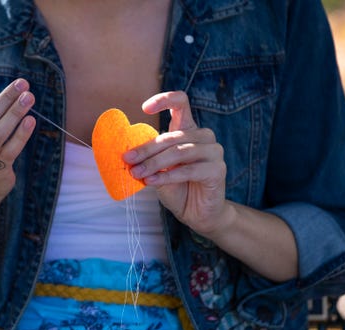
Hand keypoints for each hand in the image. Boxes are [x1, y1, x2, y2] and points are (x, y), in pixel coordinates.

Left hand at [123, 91, 232, 236]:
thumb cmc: (178, 190)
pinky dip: (167, 176)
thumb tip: (127, 154)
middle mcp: (203, 137)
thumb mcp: (158, 172)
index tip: (144, 108)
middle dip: (146, 150)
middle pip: (171, 136)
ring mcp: (213, 152)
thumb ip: (149, 160)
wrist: (198, 214)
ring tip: (137, 174)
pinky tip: (152, 181)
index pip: (181, 103)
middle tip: (128, 160)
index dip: (164, 100)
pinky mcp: (217, 170)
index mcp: (189, 131)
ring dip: (154, 164)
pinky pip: (188, 170)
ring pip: (178, 152)